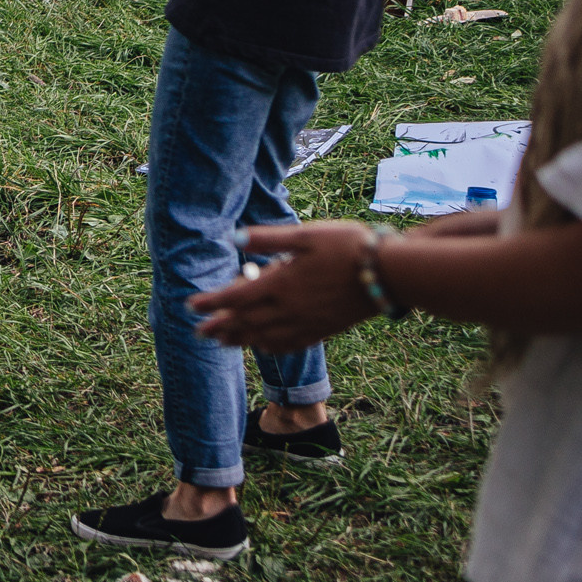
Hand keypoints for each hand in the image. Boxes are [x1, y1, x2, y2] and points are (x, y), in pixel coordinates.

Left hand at [187, 222, 377, 351]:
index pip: (235, 298)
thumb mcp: (305, 234)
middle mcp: (289, 308)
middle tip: (198, 332)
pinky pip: (290, 344)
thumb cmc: (348, 246)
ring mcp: (306, 323)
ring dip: (239, 340)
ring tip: (222, 342)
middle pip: (245, 322)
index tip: (190, 306)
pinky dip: (270, 347)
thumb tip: (235, 238)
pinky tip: (263, 347)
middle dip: (219, 327)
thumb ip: (268, 239)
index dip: (211, 303)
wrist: (390, 273)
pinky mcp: (323, 330)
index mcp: (280, 283)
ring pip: (264, 337)